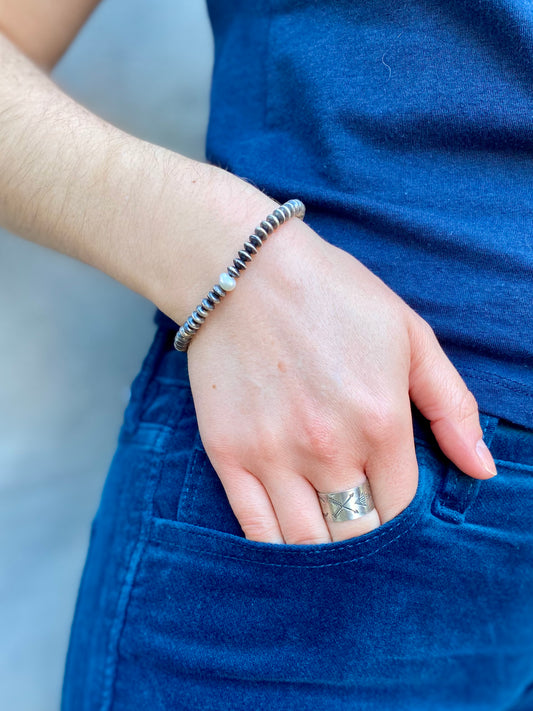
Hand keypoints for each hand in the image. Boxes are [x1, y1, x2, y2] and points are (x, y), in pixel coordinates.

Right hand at [183, 213, 496, 544]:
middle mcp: (328, 448)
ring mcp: (272, 454)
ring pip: (307, 543)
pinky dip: (276, 545)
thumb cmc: (334, 297)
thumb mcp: (410, 336)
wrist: (245, 271)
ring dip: (324, 547)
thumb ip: (452, 406)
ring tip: (328, 525)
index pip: (402, 508)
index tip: (390, 497)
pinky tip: (289, 535)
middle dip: (365, 532)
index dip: (402, 513)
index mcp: (381, 421)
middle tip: (360, 515)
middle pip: (357, 534)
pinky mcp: (228, 453)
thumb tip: (483, 469)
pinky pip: (255, 528)